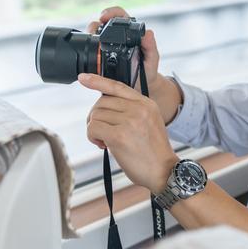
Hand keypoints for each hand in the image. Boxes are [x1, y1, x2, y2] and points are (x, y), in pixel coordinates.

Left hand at [79, 73, 177, 194]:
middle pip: (102, 102)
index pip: (118, 86)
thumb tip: (106, 108)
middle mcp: (138, 109)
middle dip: (96, 117)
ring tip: (105, 141)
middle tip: (101, 132)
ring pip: (95, 115)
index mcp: (146, 104)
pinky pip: (93, 128)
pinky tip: (103, 145)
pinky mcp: (119, 136)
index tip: (84, 78)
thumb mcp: (150, 122)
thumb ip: (132, 110)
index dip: (98, 80)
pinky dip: (92, 137)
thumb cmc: (153, 151)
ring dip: (94, 129)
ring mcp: (129, 121)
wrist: (163, 170)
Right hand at [87, 7, 161, 94]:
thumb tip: (149, 34)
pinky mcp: (100, 58)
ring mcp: (107, 46)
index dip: (111, 12)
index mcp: (130, 32)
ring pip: (93, 35)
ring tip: (91, 45)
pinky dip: (87, 51)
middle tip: (94, 33)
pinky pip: (91, 51)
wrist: (141, 85)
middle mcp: (117, 37)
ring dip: (89, 37)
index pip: (119, 15)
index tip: (105, 17)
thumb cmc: (148, 68)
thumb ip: (151, 46)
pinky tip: (89, 57)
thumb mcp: (152, 58)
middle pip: (101, 23)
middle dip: (95, 25)